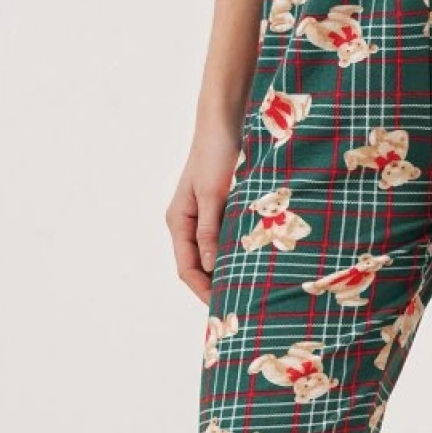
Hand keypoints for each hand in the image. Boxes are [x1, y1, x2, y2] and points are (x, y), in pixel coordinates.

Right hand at [166, 122, 241, 303]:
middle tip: (241, 307)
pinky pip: (223, 242)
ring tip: (249, 290)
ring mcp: (202, 218)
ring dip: (227, 272)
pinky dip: (234, 255)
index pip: (187, 269)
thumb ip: (210, 231)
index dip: (203, 292)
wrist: (224, 124)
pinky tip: (252, 263)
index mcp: (179, 222)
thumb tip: (209, 267)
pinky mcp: (218, 211)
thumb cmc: (217, 155)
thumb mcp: (214, 194)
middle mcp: (187, 224)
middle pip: (198, 267)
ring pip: (211, 256)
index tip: (224, 309)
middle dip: (215, 287)